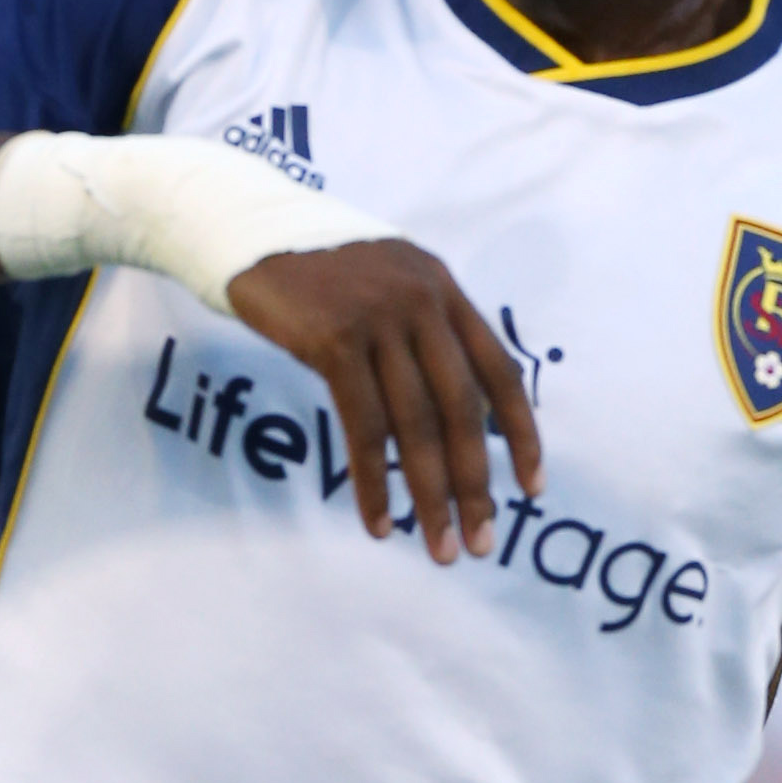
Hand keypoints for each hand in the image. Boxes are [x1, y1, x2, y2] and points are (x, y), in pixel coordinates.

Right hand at [224, 240, 541, 563]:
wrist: (249, 235)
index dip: (521, 435)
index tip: (531, 490)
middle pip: (463, 409)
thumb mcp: (386, 284)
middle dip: (475, 484)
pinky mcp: (336, 340)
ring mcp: (380, 319)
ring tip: (437, 547)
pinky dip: (373, 481)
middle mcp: (422, 302)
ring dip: (430, 496)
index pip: (500, 371)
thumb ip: (421, 333)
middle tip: (481, 543)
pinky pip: (364, 427)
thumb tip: (453, 408)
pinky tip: (377, 521)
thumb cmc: (315, 272)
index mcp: (443, 291)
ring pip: (418, 425)